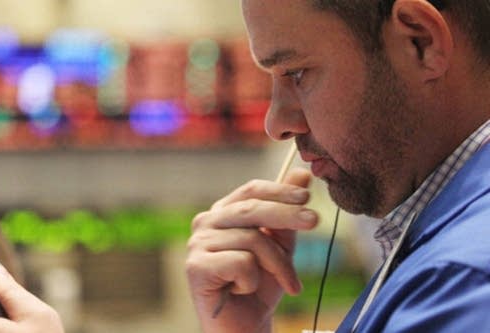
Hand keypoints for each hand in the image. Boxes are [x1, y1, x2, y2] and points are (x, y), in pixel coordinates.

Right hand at [185, 168, 317, 332]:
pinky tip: (242, 289)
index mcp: (224, 213)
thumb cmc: (260, 286)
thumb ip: (286, 213)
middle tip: (314, 221)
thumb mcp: (280, 247)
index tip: (307, 197)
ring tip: (288, 284)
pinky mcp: (195, 267)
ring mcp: (198, 244)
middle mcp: (206, 223)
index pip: (251, 190)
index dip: (280, 190)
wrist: (243, 326)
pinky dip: (251, 280)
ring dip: (278, 265)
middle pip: (252, 209)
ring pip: (252, 240)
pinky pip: (240, 262)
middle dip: (287, 215)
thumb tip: (302, 174)